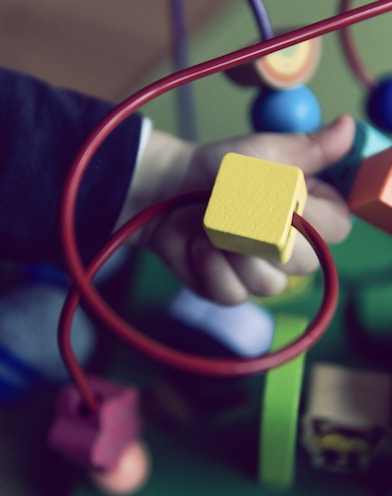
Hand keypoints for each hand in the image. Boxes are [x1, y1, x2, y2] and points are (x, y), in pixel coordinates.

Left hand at [126, 114, 354, 304]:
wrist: (169, 189)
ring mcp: (260, 272)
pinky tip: (199, 245)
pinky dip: (210, 267)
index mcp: (307, 211)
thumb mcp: (259, 153)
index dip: (312, 216)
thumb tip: (346, 128)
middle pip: (305, 263)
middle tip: (236, 209)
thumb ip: (304, 149)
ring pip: (268, 284)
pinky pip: (232, 293)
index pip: (336, 228)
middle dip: (265, 235)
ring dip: (234, 251)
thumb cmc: (216, 169)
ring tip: (212, 226)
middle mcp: (290, 247)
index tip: (282, 196)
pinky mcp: (229, 289)